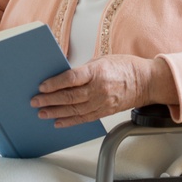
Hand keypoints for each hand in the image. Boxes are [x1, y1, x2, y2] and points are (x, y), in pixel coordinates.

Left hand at [30, 54, 155, 127]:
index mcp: (97, 72)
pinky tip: (58, 122)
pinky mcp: (104, 112)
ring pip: (74, 110)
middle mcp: (99, 89)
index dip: (54, 83)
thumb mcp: (102, 60)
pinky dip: (69, 121)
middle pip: (69, 96)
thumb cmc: (125, 67)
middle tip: (35, 101)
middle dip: (49, 100)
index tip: (42, 86)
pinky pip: (84, 119)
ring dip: (55, 112)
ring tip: (42, 113)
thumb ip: (83, 70)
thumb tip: (63, 77)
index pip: (71, 78)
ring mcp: (102, 102)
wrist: (146, 82)